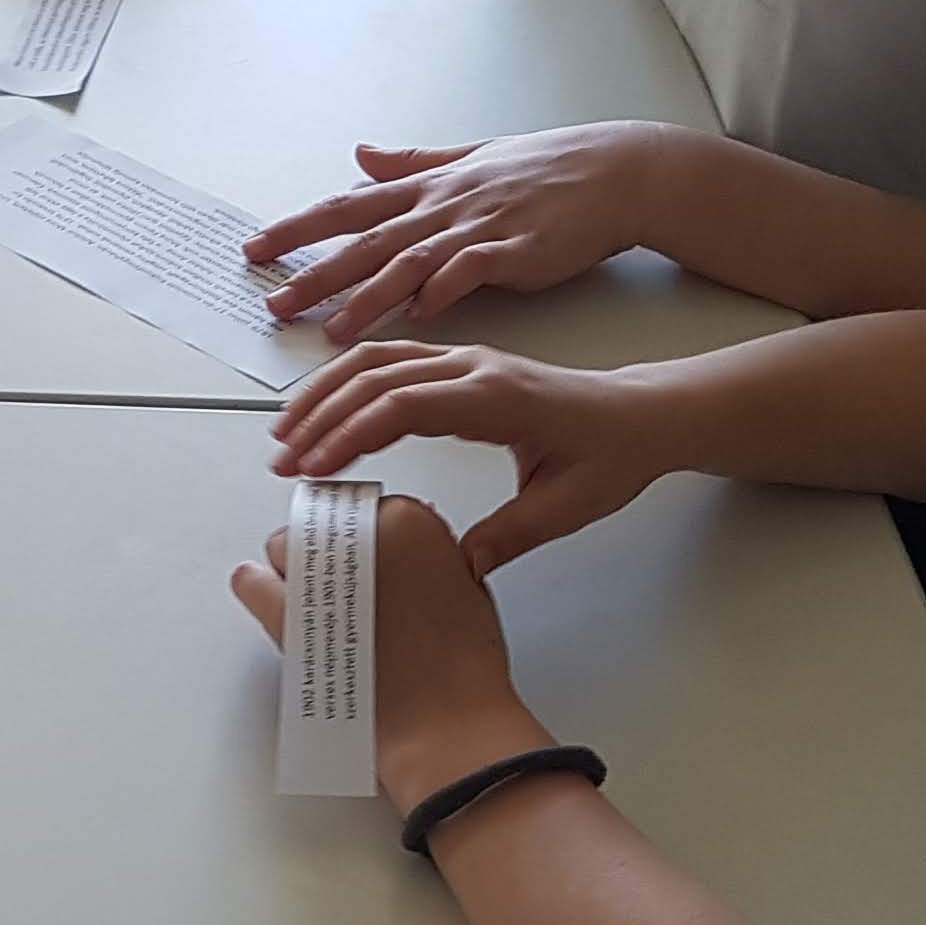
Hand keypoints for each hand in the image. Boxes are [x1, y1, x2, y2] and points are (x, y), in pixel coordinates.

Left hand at [226, 498, 551, 814]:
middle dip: (330, 550)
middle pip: (325, 525)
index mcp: (408, 520)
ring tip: (310, 595)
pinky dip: (254, 584)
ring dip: (295, 567)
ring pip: (287, 547)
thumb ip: (428, 556)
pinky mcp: (288, 614)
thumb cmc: (459, 668)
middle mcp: (359, 536)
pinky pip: (254, 583)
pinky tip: (259, 588)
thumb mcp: (464, 587)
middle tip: (343, 584)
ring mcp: (319, 575)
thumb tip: (402, 554)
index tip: (370, 557)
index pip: (370, 510)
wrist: (443, 723)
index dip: (368, 538)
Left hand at [248, 123, 669, 337]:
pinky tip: (419, 314)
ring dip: (367, 297)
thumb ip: (411, 163)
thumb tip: (360, 154)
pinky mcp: (513, 250)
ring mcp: (476, 226)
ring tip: (332, 329)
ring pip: (408, 263)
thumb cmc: (545, 167)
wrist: (614, 171)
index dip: (298, 228)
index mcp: (428, 187)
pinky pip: (469, 273)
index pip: (347, 208)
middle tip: (273, 302)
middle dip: (314, 273)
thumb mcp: (468, 155)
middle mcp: (442, 205)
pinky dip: (443, 290)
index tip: (256, 248)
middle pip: (364, 242)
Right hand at [269, 341, 665, 567]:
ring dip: (327, 391)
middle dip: (322, 416)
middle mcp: (475, 368)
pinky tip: (326, 405)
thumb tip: (459, 567)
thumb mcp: (566, 508)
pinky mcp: (461, 363)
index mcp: (496, 398)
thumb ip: (509, 536)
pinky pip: (393, 357)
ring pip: (377, 358)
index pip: (403, 406)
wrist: (642, 415)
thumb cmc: (611, 455)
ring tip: (289, 432)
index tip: (315, 469)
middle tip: (283, 460)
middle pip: (376, 376)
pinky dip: (349, 379)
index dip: (350, 434)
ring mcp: (466, 359)